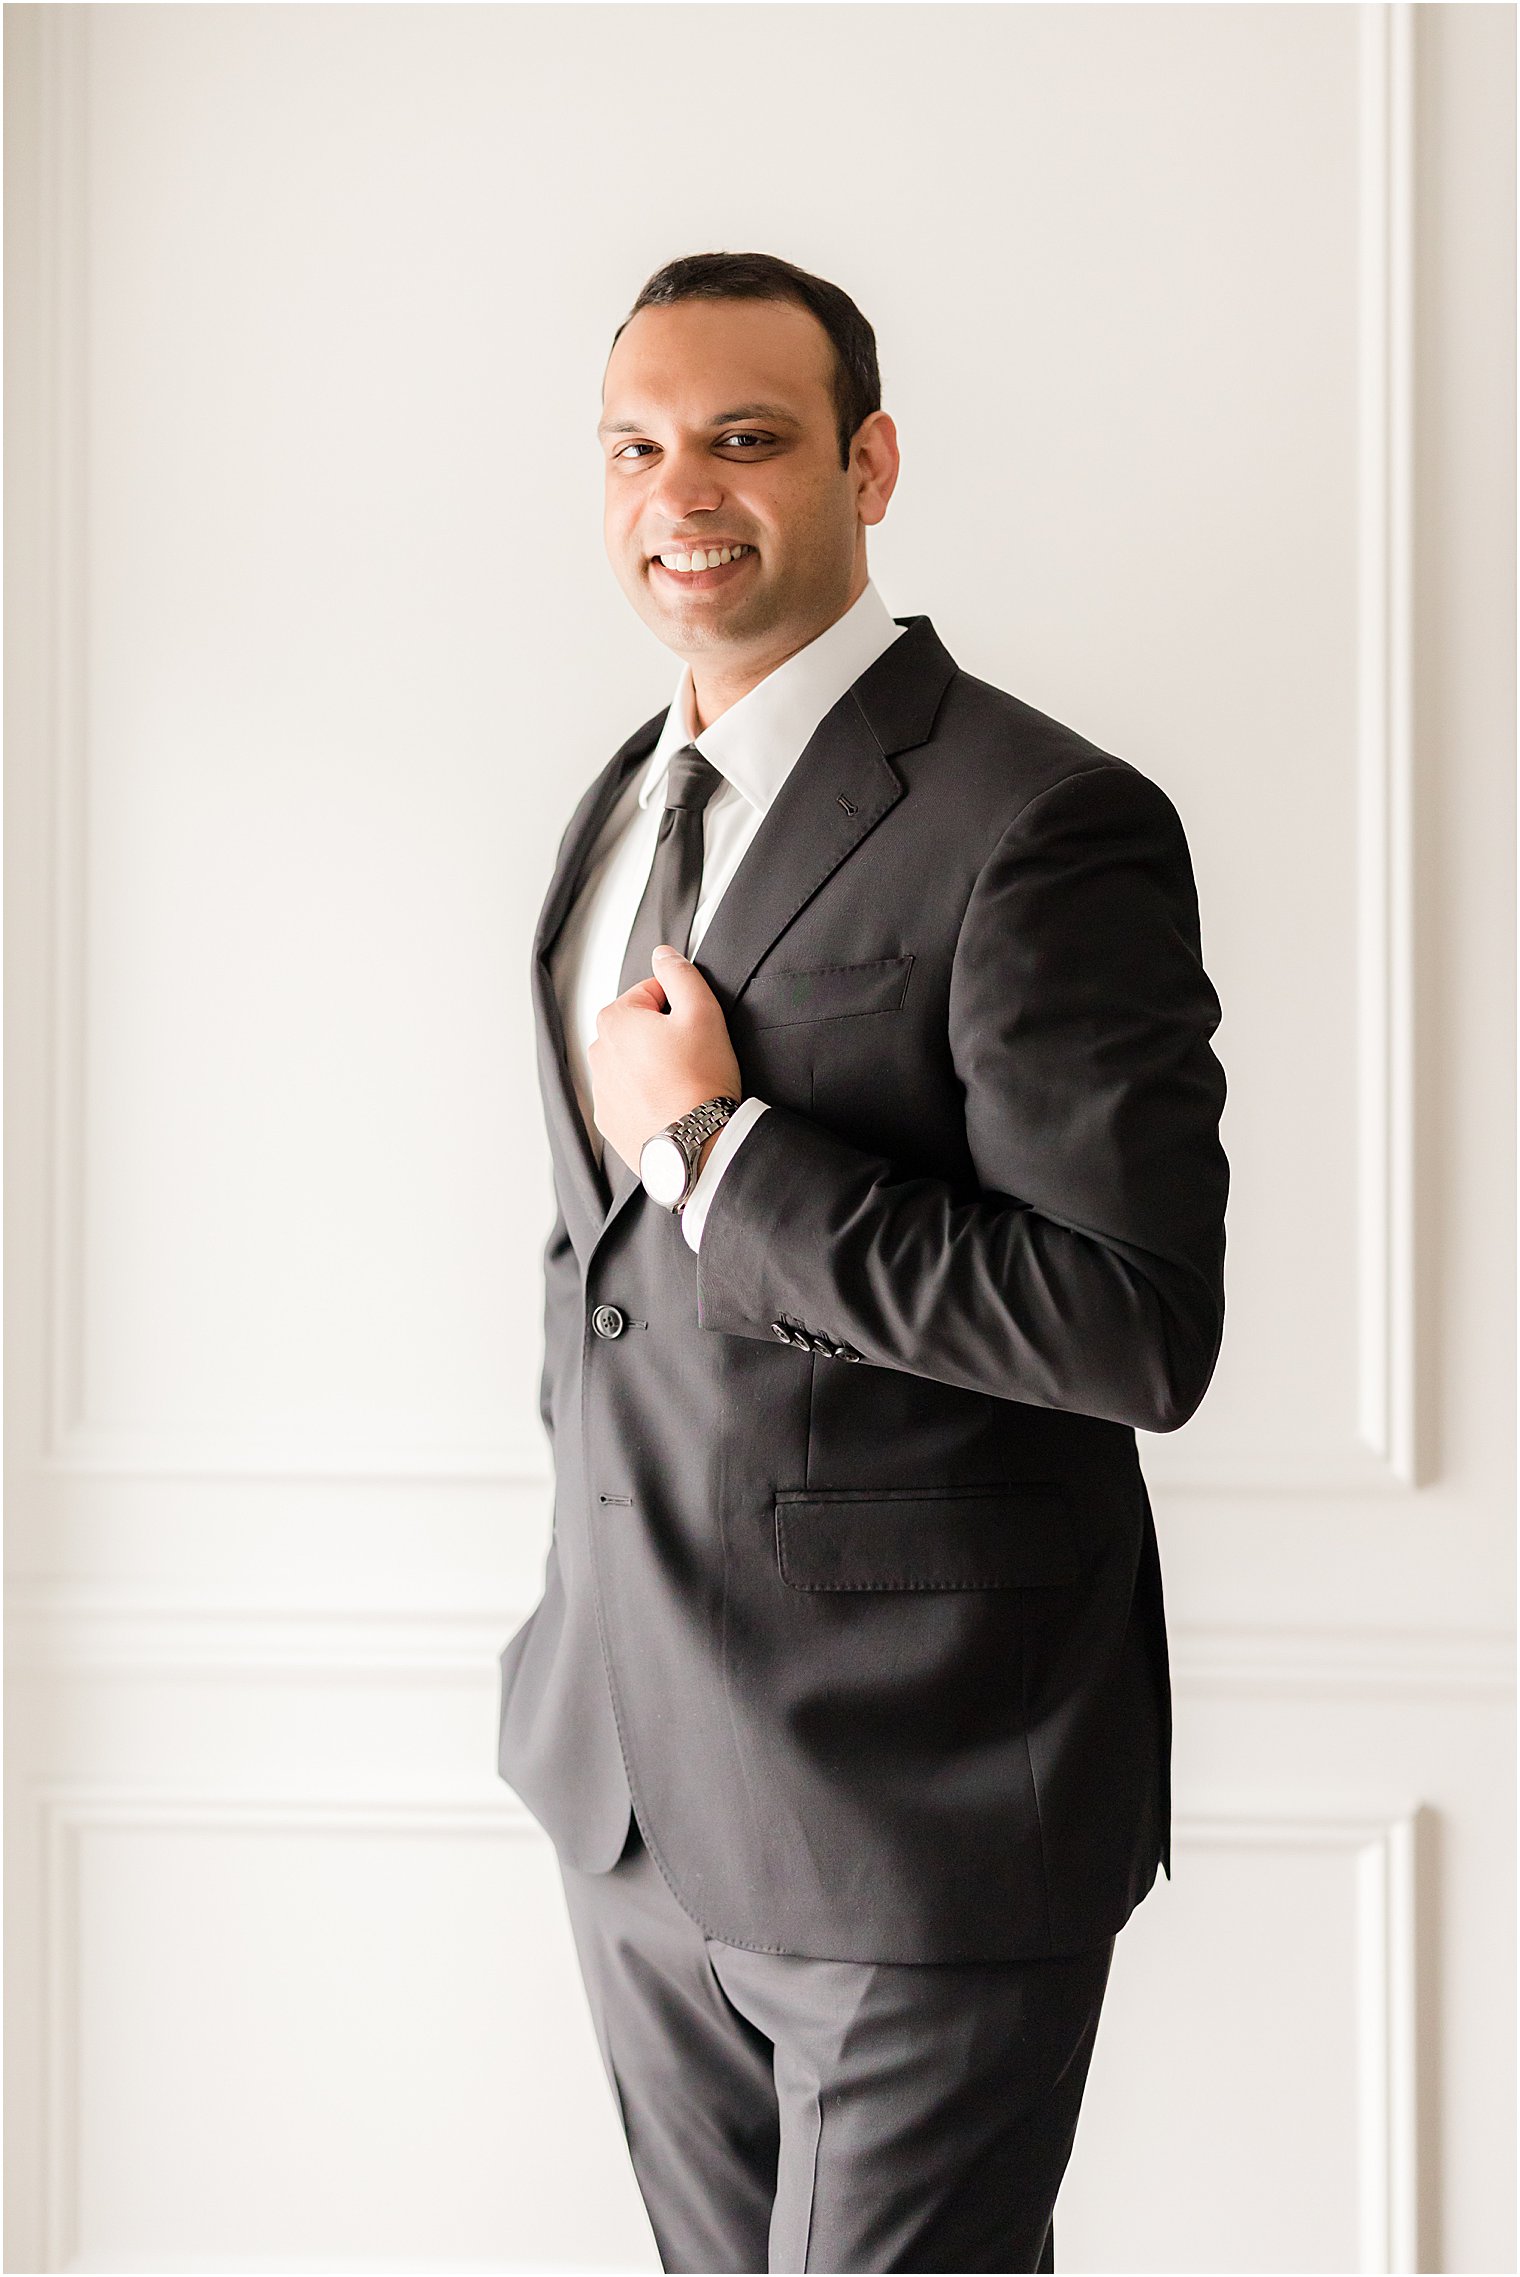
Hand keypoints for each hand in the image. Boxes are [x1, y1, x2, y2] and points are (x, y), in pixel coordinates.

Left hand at [588, 944, 742, 1176]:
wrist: (695, 1145)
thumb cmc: (700, 1082)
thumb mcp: (702, 1011)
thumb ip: (680, 974)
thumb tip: (664, 956)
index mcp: (614, 1021)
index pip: (651, 994)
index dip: (679, 1007)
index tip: (693, 1030)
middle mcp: (598, 1054)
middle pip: (639, 1029)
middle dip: (663, 1037)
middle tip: (692, 1057)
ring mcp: (601, 1090)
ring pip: (634, 1063)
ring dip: (654, 1067)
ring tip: (684, 1084)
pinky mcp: (610, 1121)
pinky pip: (630, 1097)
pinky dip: (647, 1097)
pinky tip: (671, 1105)